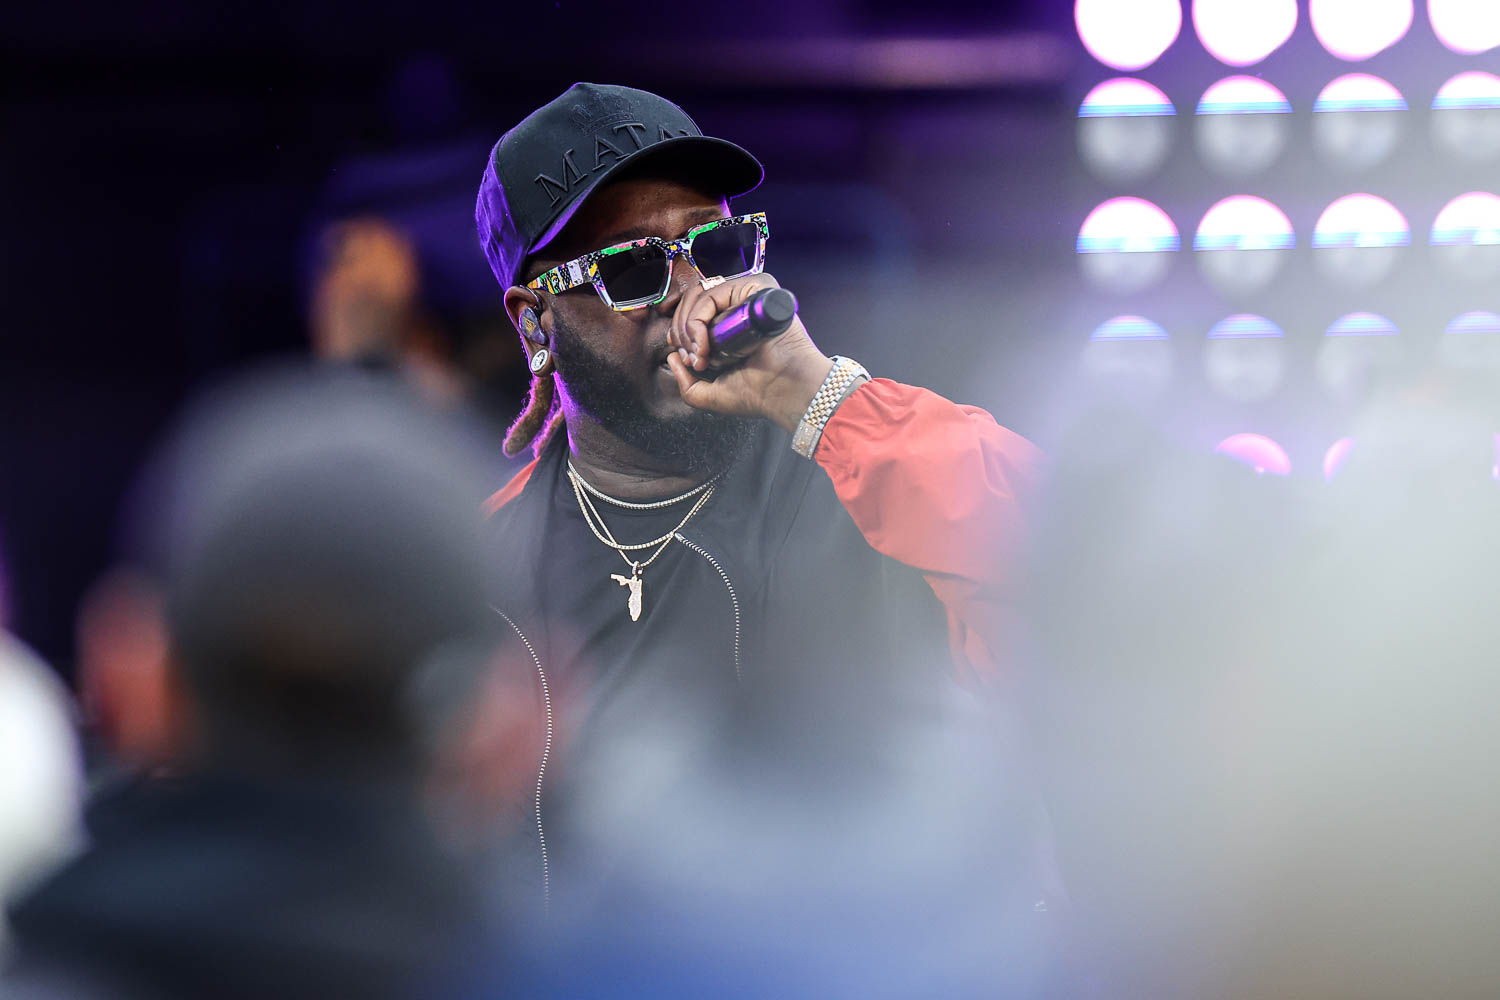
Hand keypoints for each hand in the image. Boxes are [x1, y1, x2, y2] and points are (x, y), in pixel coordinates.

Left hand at [665, 271, 834, 432]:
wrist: (783, 391)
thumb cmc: (757, 393)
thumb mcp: (708, 395)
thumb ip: (685, 382)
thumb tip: (671, 357)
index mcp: (729, 326)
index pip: (691, 314)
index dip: (679, 334)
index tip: (687, 360)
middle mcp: (736, 308)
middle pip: (691, 302)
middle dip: (680, 333)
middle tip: (693, 360)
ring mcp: (744, 297)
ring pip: (698, 297)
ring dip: (688, 329)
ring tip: (701, 355)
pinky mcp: (753, 289)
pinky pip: (712, 294)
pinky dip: (699, 320)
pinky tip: (706, 345)